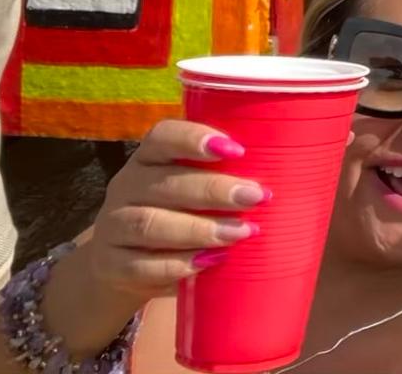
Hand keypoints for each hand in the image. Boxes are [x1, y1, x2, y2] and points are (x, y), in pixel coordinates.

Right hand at [78, 119, 267, 300]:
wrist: (123, 263)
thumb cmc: (178, 213)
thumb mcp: (192, 188)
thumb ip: (225, 176)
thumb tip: (292, 174)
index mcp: (149, 157)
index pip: (162, 136)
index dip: (195, 138)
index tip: (236, 149)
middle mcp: (126, 185)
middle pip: (163, 183)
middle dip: (213, 190)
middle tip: (256, 197)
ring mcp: (112, 226)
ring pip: (149, 224)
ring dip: (198, 229)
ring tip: (239, 233)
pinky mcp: (109, 264)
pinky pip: (139, 265)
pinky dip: (176, 265)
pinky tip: (208, 263)